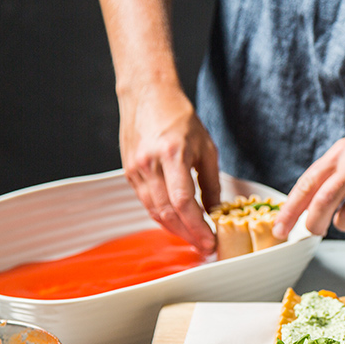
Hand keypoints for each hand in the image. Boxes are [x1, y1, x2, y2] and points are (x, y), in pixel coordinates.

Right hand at [118, 83, 219, 252]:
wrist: (147, 96)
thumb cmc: (179, 118)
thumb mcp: (206, 148)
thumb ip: (211, 182)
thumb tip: (215, 210)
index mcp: (172, 155)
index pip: (183, 202)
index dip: (197, 227)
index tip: (211, 241)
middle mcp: (150, 165)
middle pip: (168, 213)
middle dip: (188, 235)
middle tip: (205, 247)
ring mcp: (136, 170)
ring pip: (155, 212)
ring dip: (176, 230)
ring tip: (194, 239)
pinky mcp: (129, 173)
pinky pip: (146, 203)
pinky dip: (163, 217)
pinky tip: (178, 223)